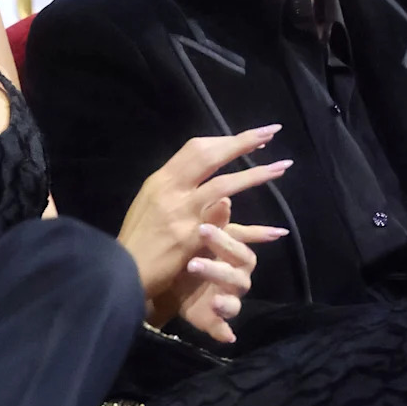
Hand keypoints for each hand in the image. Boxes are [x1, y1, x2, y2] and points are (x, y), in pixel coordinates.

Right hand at [118, 127, 291, 299]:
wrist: (123, 273)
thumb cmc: (138, 241)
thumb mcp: (150, 206)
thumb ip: (175, 190)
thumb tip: (199, 177)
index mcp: (160, 180)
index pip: (195, 149)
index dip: (224, 141)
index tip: (248, 139)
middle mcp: (170, 190)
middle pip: (209, 155)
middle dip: (243, 142)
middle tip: (271, 132)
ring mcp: (180, 213)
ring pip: (223, 185)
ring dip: (256, 174)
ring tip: (282, 166)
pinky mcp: (190, 238)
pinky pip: (228, 228)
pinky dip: (257, 231)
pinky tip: (277, 231)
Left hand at [172, 204, 287, 341]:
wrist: (164, 278)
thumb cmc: (186, 250)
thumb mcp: (192, 234)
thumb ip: (211, 219)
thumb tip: (226, 197)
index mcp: (233, 253)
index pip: (240, 245)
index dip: (224, 240)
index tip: (202, 230)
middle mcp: (235, 276)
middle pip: (239, 273)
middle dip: (218, 268)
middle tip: (193, 263)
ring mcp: (227, 299)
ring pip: (233, 301)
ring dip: (223, 300)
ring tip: (212, 299)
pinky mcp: (215, 319)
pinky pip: (223, 328)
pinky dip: (224, 330)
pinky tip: (226, 335)